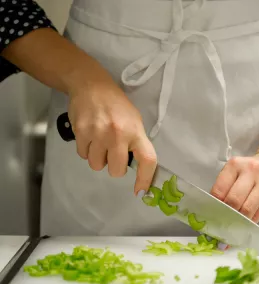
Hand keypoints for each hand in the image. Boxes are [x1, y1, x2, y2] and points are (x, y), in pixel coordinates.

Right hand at [68, 79, 156, 195]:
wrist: (91, 85)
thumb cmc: (117, 106)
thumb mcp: (134, 121)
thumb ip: (135, 143)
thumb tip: (136, 168)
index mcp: (136, 131)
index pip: (147, 160)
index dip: (145, 179)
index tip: (140, 191)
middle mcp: (118, 134)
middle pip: (116, 170)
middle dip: (115, 167)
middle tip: (113, 153)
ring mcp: (98, 133)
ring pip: (97, 165)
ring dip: (99, 159)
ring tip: (100, 142)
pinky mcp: (80, 132)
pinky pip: (83, 155)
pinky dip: (86, 150)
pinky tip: (89, 136)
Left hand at [210, 154, 258, 222]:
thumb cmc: (251, 171)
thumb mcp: (235, 171)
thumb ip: (225, 187)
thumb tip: (215, 210)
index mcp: (235, 165)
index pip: (219, 190)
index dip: (214, 204)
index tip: (212, 213)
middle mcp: (251, 171)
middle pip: (233, 200)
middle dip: (227, 213)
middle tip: (223, 220)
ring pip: (247, 209)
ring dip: (238, 219)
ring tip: (234, 223)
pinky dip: (250, 221)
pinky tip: (246, 222)